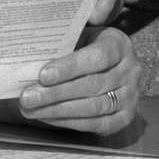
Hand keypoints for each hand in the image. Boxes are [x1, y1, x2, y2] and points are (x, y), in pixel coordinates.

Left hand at [17, 27, 141, 135]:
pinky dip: (67, 122)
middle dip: (56, 93)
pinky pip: (94, 124)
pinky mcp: (124, 119)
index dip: (70, 67)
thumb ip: (67, 34)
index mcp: (119, 44)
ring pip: (92, 107)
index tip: (42, 74)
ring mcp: (131, 96)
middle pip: (92, 85)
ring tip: (30, 110)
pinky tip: (46, 117)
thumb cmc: (85, 47)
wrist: (107, 69)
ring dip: (57, 110)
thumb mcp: (81, 33)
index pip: (97, 56)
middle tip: (27, 97)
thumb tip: (34, 36)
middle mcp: (131, 70)